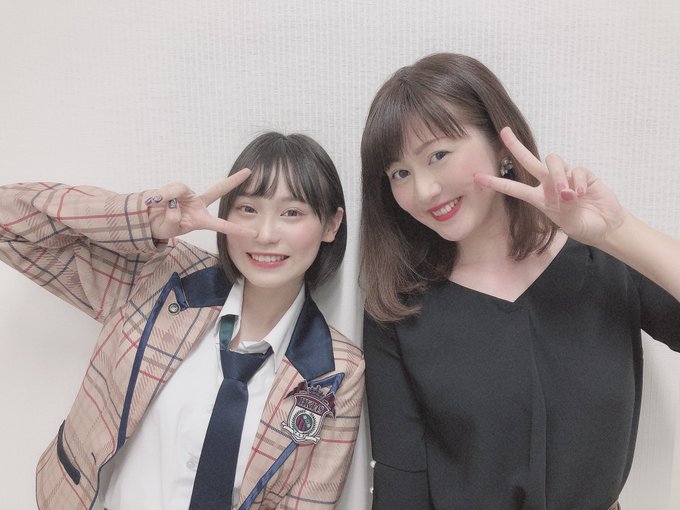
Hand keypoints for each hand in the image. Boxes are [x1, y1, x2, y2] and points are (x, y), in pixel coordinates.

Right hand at [143, 169, 256, 239]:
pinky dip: (162, 195)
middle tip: (249, 171)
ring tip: (158, 206)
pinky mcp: (176, 188)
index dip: (236, 229)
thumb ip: (172, 220)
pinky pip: (172, 188)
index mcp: (201, 220)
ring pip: (182, 189)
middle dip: (233, 180)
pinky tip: (155, 201)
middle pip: (217, 190)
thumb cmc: (160, 227)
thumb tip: (174, 205)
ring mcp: (187, 195)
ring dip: (168, 197)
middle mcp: (198, 205)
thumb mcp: (167, 229)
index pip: (221, 225)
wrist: (146, 219)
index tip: (253, 234)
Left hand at [474, 127, 625, 246]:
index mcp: (538, 198)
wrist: (604, 226)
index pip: (514, 188)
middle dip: (516, 146)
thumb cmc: (582, 225)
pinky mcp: (582, 173)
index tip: (477, 177)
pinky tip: (582, 194)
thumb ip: (564, 207)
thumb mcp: (568, 223)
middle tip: (504, 132)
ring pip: (553, 161)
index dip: (496, 183)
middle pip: (528, 160)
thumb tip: (565, 191)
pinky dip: (578, 182)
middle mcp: (548, 184)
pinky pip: (576, 170)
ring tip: (568, 195)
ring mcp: (565, 176)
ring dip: (558, 176)